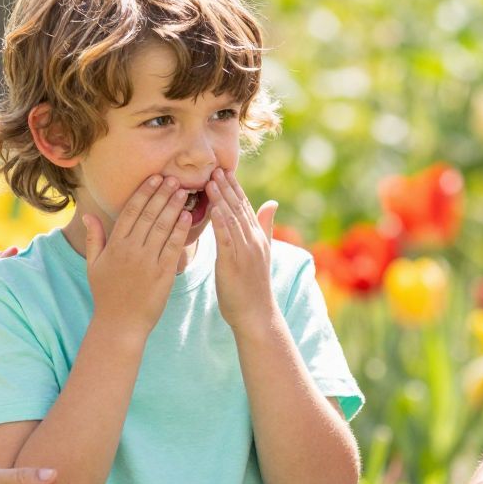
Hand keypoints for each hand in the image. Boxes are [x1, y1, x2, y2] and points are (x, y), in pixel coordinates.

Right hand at [84, 175, 191, 338]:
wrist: (120, 324)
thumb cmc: (106, 293)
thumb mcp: (94, 265)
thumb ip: (94, 238)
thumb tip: (87, 215)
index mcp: (115, 245)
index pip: (131, 212)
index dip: (144, 192)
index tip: (155, 178)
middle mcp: (131, 250)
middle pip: (149, 215)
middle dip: (162, 194)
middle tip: (174, 178)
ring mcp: (148, 261)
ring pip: (162, 227)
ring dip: (174, 206)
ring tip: (184, 191)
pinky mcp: (163, 274)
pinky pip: (173, 246)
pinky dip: (181, 230)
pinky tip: (187, 215)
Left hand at [205, 168, 278, 333]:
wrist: (256, 315)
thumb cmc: (253, 288)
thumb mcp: (261, 254)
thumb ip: (264, 228)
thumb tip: (271, 203)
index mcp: (257, 238)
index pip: (245, 207)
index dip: (235, 188)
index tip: (224, 170)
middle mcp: (253, 241)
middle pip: (239, 208)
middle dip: (227, 187)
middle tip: (215, 167)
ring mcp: (245, 251)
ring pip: (232, 219)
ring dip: (221, 198)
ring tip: (210, 180)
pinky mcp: (234, 262)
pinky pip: (227, 238)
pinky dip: (220, 221)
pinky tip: (212, 208)